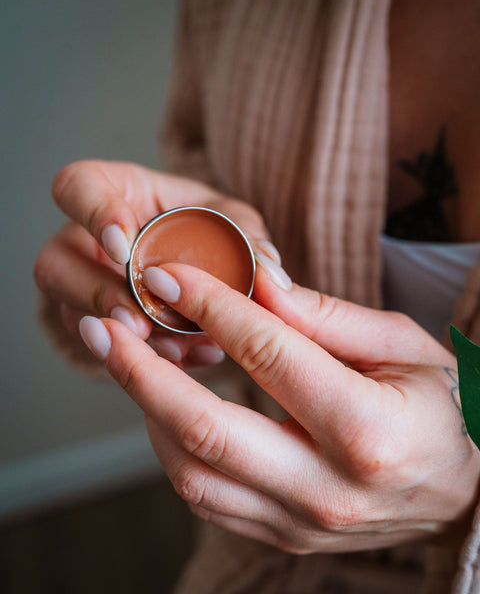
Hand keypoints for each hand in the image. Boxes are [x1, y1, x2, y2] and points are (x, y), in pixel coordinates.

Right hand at [34, 159, 268, 368]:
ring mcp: (82, 286)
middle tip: (138, 320)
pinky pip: (105, 345)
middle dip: (98, 296)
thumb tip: (268, 269)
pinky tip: (189, 357)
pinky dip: (147, 356)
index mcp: (113, 193)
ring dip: (118, 336)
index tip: (122, 246)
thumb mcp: (229, 219)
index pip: (75, 188)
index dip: (92, 214)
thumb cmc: (206, 227)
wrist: (197, 261)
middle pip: (56, 265)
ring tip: (172, 349)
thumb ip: (247, 236)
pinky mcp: (96, 324)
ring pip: (73, 314)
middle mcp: (84, 241)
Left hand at [77, 260, 479, 553]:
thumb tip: (257, 282)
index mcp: (368, 430)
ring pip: (192, 471)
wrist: (461, 490)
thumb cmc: (440, 407)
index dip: (210, 304)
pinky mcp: (281, 535)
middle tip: (103, 324)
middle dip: (141, 371)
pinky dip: (172, 445)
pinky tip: (162, 405)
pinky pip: (205, 496)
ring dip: (146, 411)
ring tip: (125, 359)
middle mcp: (328, 490)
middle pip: (206, 429)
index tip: (168, 272)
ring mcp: (299, 524)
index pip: (268, 353)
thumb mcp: (404, 346)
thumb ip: (328, 317)